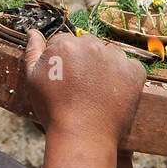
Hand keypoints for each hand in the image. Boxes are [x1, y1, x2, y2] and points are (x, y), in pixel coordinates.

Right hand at [21, 28, 146, 146]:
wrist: (83, 136)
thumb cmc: (54, 110)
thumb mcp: (34, 79)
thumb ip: (32, 51)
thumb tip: (32, 31)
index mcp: (66, 44)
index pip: (64, 42)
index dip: (62, 61)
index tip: (64, 79)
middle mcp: (92, 45)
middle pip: (87, 44)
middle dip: (83, 60)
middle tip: (80, 86)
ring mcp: (115, 58)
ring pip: (109, 54)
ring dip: (104, 65)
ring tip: (96, 91)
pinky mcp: (134, 72)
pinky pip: (129, 66)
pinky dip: (123, 77)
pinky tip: (112, 93)